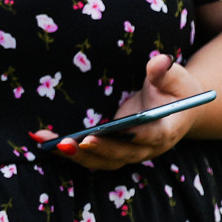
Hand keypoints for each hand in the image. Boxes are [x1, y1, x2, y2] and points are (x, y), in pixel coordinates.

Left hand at [31, 53, 205, 170]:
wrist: (177, 109)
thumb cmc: (176, 90)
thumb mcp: (176, 78)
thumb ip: (165, 72)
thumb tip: (159, 61)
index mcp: (166, 130)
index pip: (151, 136)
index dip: (133, 137)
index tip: (115, 132)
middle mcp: (146, 148)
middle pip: (119, 155)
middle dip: (94, 149)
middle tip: (67, 142)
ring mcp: (128, 154)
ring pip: (100, 161)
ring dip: (73, 155)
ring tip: (46, 143)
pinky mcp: (112, 153)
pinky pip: (89, 157)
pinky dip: (67, 152)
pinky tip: (43, 142)